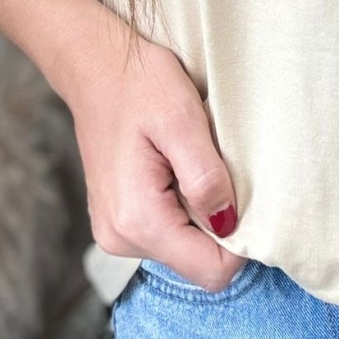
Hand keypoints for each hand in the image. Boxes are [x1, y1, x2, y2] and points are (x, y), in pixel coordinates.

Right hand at [61, 32, 245, 291]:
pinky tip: (176, 166)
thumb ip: (207, 179)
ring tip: (190, 161)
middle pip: (200, 262)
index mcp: (138, 221)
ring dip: (202, 210)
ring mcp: (116, 233)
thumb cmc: (141, 86)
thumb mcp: (183, 122)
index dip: (241, 240)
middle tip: (213, 167)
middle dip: (220, 220)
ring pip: (187, 246)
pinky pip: (170, 231)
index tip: (241, 193)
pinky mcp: (120, 220)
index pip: (212, 271)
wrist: (97, 67)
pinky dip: (184, 204)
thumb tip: (230, 225)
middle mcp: (120, 239)